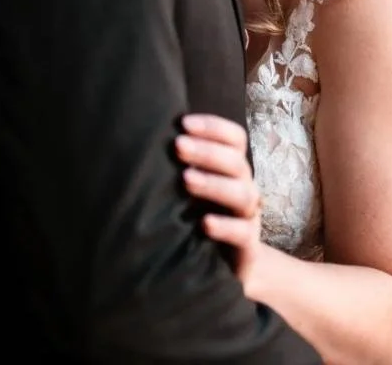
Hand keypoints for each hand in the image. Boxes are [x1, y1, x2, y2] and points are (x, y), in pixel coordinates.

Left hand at [176, 114, 262, 293]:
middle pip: (236, 162)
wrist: (223, 269)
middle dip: (207, 151)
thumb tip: (143, 135)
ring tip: (186, 179)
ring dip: (214, 183)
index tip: (183, 123)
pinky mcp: (248, 248)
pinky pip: (244, 234)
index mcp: (232, 168)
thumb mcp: (189, 189)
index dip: (213, 127)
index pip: (234, 138)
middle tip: (178, 146)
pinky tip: (205, 223)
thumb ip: (181, 165)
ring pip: (242, 194)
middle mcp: (244, 188)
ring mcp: (248, 217)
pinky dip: (226, 226)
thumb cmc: (197, 218)